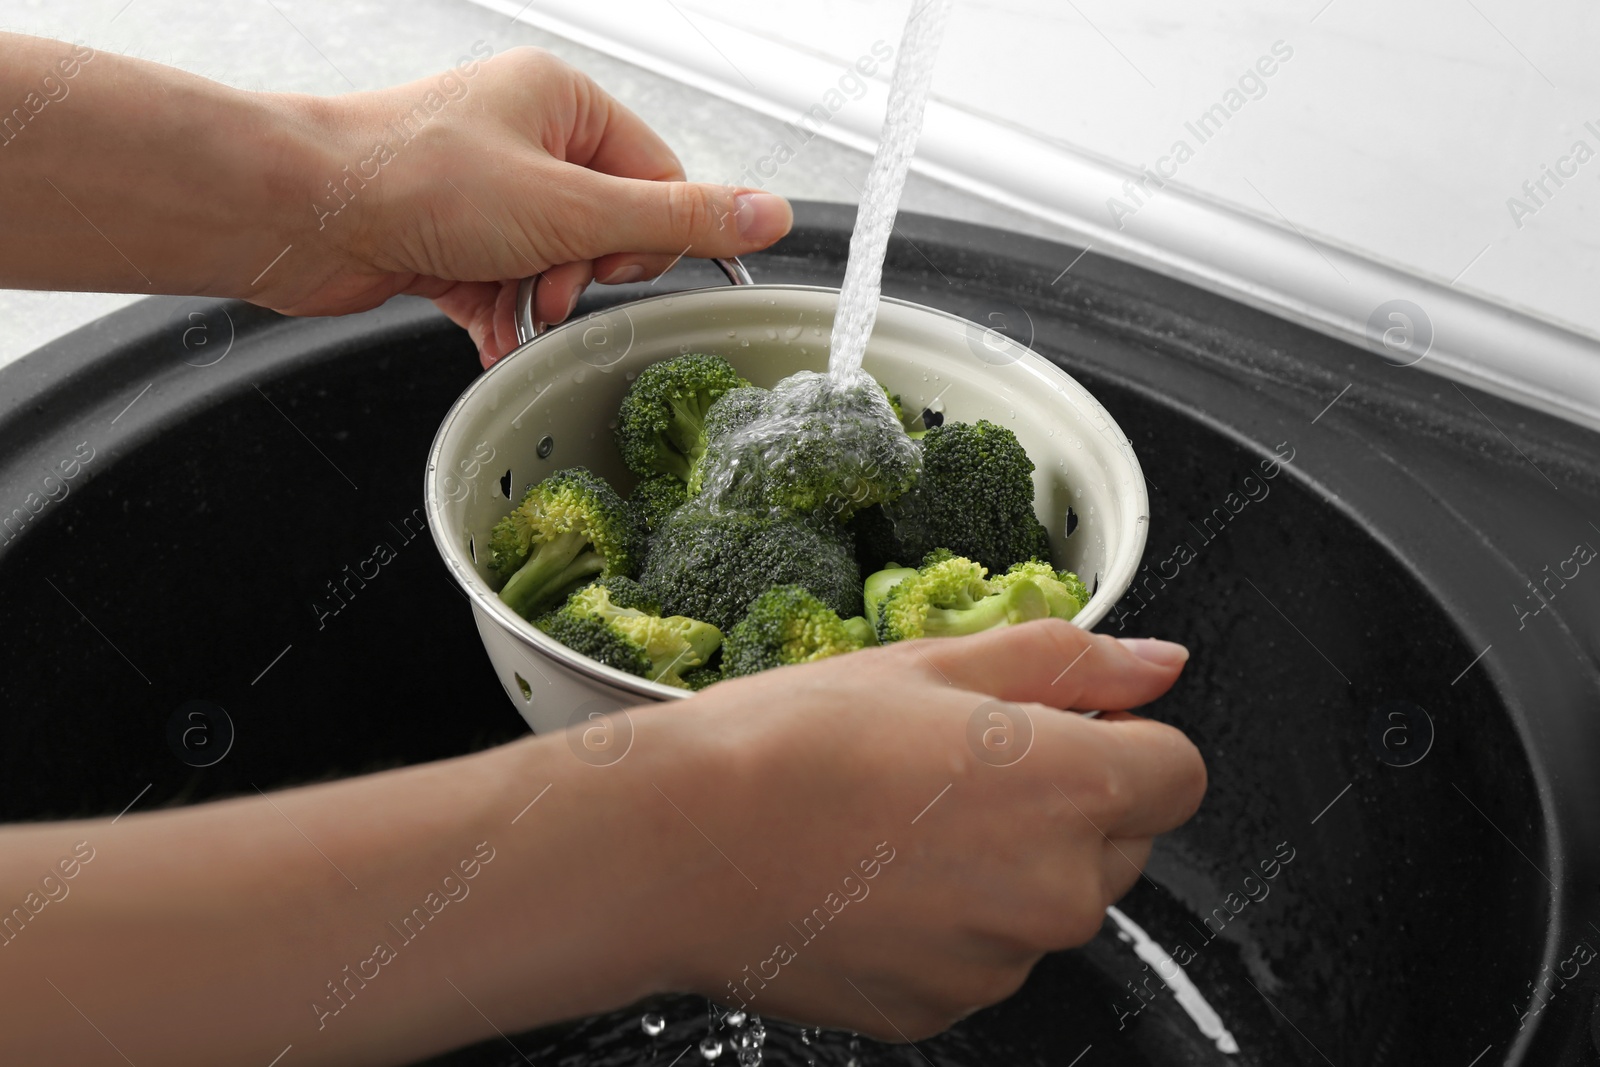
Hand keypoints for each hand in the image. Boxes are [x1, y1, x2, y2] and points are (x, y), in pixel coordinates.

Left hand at [262, 47, 792, 364]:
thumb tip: (769, 212)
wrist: (297, 213)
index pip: (659, 178)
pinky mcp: (456, 242)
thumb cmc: (412, 179)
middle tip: (549, 277)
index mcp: (565, 103)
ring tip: (507, 299)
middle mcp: (529, 139)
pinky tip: (488, 330)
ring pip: (560, 266)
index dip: (645, 235)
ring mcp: (489, 192)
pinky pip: (511, 289)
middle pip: (611, 228)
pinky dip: (504, 318)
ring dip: (541, 300)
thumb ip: (676, 217)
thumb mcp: (570, 205)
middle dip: (585, 271)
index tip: (611, 261)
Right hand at [635, 619, 1205, 1037]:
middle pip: (1120, 844)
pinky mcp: (944, 1009)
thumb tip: (1158, 665)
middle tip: (959, 767)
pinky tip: (875, 880)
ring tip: (899, 824)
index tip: (1065, 725)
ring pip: (1047, 904)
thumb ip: (1066, 662)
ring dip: (1006, 868)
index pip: (1178, 772)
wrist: (680, 845)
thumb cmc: (792, 743)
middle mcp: (1055, 892)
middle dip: (1067, 804)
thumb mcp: (935, 665)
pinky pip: (984, 958)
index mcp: (1069, 790)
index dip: (1125, 738)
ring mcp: (1000, 964)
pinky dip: (951, 925)